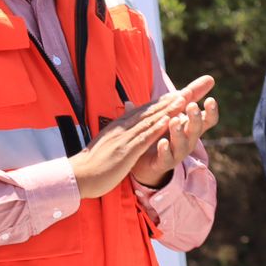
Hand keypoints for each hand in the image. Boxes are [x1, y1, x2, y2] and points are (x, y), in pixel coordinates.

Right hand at [71, 76, 213, 198]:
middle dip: (169, 101)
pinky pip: (143, 139)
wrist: (78, 176)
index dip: (161, 101)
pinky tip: (168, 121)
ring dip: (167, 110)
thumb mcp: (107, 142)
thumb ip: (117, 132)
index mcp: (119, 126)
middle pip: (149, 111)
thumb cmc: (92, 162)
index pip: (143, 110)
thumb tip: (123, 125)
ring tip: (183, 100)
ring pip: (149, 122)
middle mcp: (122, 128)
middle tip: (187, 90)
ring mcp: (124, 139)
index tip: (176, 93)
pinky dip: (156, 128)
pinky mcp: (125, 152)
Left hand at [131, 76, 218, 186]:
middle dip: (195, 118)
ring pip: (182, 144)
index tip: (211, 99)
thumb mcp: (177, 110)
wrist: (147, 160)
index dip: (211, 111)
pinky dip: (165, 150)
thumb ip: (190, 95)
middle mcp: (188, 140)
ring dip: (179, 132)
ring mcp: (177, 153)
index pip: (207, 120)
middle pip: (196, 130)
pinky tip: (162, 142)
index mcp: (191, 127)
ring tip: (174, 121)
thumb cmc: (165, 131)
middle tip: (192, 106)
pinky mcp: (163, 162)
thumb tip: (210, 77)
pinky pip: (166, 158)